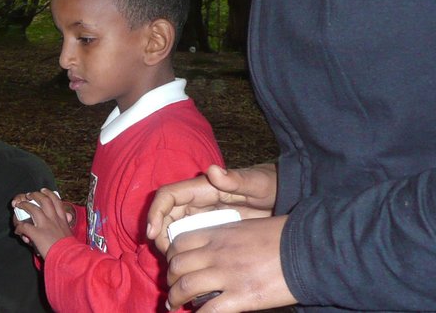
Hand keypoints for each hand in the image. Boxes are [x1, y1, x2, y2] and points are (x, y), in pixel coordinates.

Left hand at [12, 189, 72, 257]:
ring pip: (33, 209)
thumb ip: (67, 222)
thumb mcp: (69, 231)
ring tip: (19, 205)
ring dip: (24, 205)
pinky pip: (24, 226)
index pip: (56, 201)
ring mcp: (45, 225)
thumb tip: (68, 216)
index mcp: (62, 219)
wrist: (68, 257)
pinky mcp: (37, 233)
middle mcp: (54, 219)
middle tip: (29, 194)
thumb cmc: (70, 247)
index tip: (44, 190)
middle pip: (44, 200)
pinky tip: (17, 230)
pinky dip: (19, 227)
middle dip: (35, 195)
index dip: (49, 194)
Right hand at [147, 164, 277, 252]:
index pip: (168, 196)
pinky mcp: (208, 228)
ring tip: (176, 263)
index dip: (155, 212)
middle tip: (167, 255)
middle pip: (165, 215)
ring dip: (168, 244)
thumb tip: (212, 170)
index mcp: (203, 189)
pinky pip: (187, 238)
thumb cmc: (269, 187)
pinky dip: (182, 250)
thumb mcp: (256, 184)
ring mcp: (201, 215)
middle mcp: (196, 201)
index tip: (152, 233)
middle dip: (159, 233)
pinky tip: (189, 265)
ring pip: (173, 228)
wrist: (284, 198)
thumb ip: (236, 179)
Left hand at [164, 215, 296, 311]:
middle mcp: (217, 253)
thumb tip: (215, 249)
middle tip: (173, 290)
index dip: (171, 257)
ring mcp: (227, 275)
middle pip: (177, 266)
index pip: (180, 243)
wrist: (309, 249)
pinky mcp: (242, 296)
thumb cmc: (282, 236)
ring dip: (176, 299)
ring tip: (174, 306)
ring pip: (186, 287)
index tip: (174, 266)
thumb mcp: (247, 228)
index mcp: (218, 234)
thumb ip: (226, 238)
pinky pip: (210, 310)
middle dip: (170, 280)